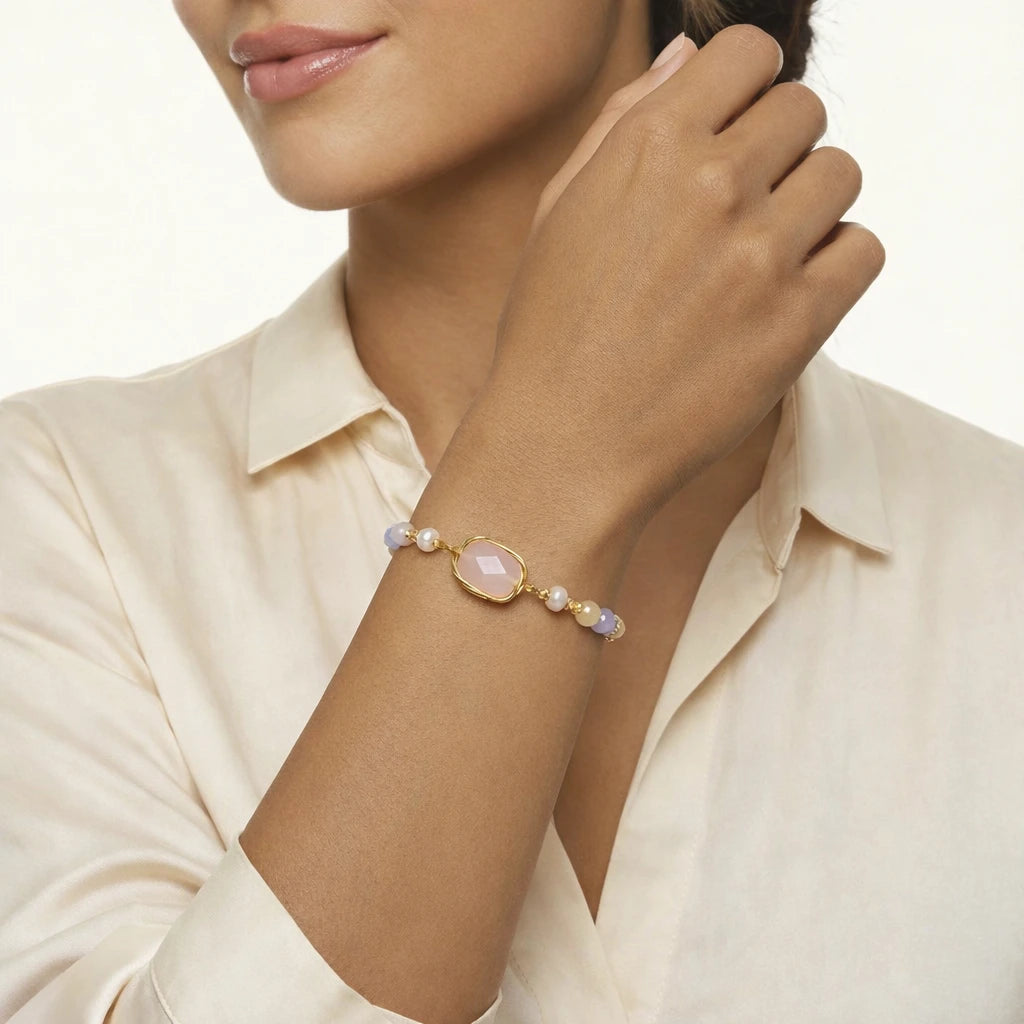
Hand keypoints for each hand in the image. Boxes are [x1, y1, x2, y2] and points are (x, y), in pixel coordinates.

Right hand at [482, 24, 885, 534]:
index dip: (746, 89)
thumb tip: (688, 55)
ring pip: (841, 175)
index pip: (750, 53)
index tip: (733, 131)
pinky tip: (786, 293)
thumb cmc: (552, 330)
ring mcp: (762, 253)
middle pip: (806, 109)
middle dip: (778, 150)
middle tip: (741, 209)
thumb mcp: (562, 209)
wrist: (565, 443)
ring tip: (761, 257)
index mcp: (650, 145)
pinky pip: (863, 249)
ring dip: (809, 206)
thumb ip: (626, 120)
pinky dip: (835, 264)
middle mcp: (713, 184)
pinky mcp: (800, 319)